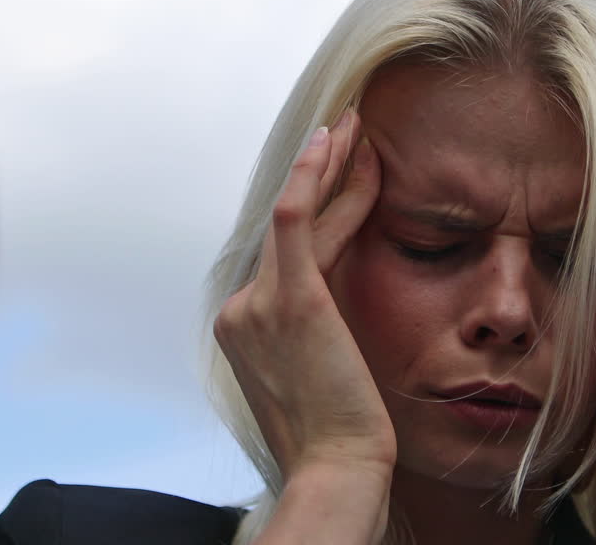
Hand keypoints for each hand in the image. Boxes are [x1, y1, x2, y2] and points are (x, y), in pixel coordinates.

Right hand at [213, 110, 394, 484]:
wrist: (337, 469)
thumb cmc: (337, 434)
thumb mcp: (314, 374)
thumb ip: (311, 334)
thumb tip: (332, 313)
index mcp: (244, 327)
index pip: (288, 250)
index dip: (319, 206)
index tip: (344, 173)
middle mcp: (242, 309)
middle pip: (290, 226)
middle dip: (320, 173)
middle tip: (346, 129)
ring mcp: (259, 303)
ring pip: (297, 216)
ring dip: (326, 164)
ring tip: (354, 126)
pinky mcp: (293, 301)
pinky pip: (294, 220)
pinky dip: (311, 176)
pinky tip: (330, 144)